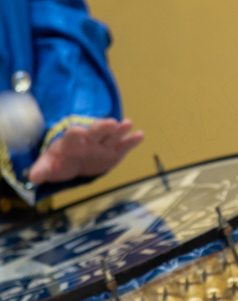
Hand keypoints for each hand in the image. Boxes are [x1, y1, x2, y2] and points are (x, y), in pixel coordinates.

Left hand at [29, 118, 143, 184]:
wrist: (75, 161)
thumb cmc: (61, 161)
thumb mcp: (49, 165)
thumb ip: (42, 170)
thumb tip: (34, 178)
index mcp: (71, 141)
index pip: (73, 134)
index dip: (75, 133)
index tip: (78, 132)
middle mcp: (90, 139)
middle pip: (96, 130)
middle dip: (103, 126)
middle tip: (111, 123)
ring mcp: (104, 144)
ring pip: (113, 134)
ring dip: (120, 129)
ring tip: (128, 123)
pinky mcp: (116, 151)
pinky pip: (125, 145)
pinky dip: (132, 140)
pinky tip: (140, 135)